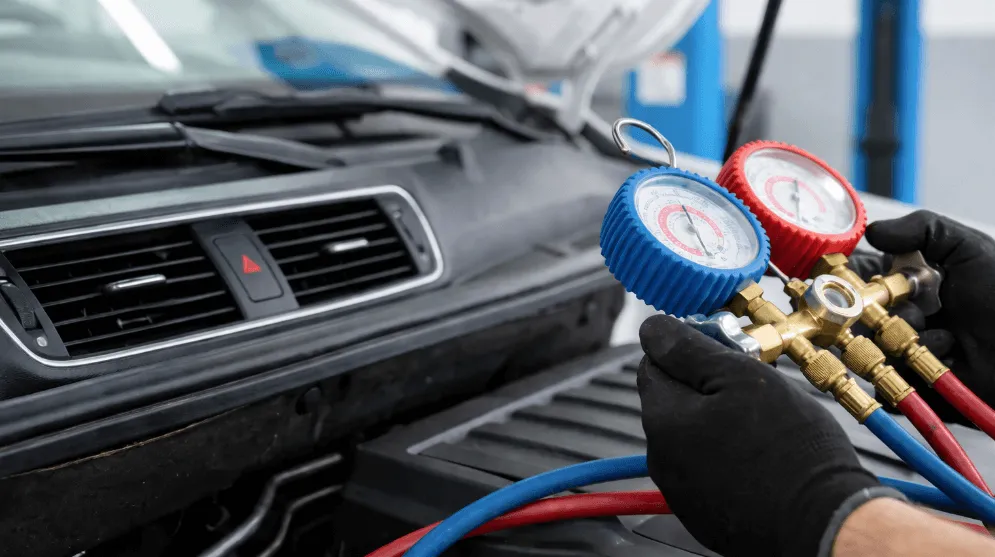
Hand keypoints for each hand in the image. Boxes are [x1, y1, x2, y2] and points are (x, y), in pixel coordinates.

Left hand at [638, 315, 891, 556]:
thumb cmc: (790, 450)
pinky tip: (761, 457)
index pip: (654, 362)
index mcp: (662, 419)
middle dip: (706, 386)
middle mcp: (661, 458)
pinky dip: (727, 457)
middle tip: (753, 387)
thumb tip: (653, 328)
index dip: (690, 348)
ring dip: (718, 421)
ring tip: (765, 425)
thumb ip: (689, 349)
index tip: (725, 348)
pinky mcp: (704, 513)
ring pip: (692, 435)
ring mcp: (681, 489)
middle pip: (673, 399)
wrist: (824, 521)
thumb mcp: (741, 377)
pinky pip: (707, 469)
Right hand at [850, 210, 994, 422]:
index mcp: (912, 283)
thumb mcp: (970, 248)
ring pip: (869, 346)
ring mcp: (907, 349)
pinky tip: (948, 360)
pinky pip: (887, 380)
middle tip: (915, 309)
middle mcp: (905, 314)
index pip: (861, 275)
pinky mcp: (912, 384)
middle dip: (879, 311)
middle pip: (856, 313)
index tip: (851, 277)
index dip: (849, 277)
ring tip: (945, 336)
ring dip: (903, 339)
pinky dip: (913, 370)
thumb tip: (873, 230)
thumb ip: (923, 228)